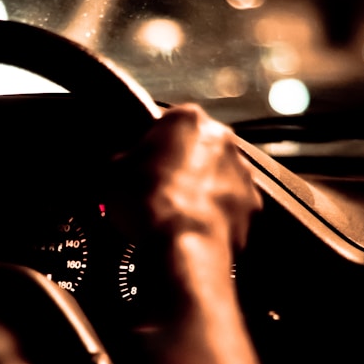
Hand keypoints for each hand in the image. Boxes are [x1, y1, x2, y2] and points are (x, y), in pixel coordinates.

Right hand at [109, 103, 261, 249]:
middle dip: (181, 165)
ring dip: (201, 188)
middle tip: (157, 189)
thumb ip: (122, 158)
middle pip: (197, 147)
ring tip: (176, 213)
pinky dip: (216, 214)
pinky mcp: (252, 204)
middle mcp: (222, 138)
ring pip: (217, 175)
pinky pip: (231, 205)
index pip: (168, 122)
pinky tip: (194, 228)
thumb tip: (123, 165)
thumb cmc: (148, 201)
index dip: (152, 146)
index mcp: (187, 118)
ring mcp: (241, 172)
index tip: (141, 165)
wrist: (182, 244)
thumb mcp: (112, 171)